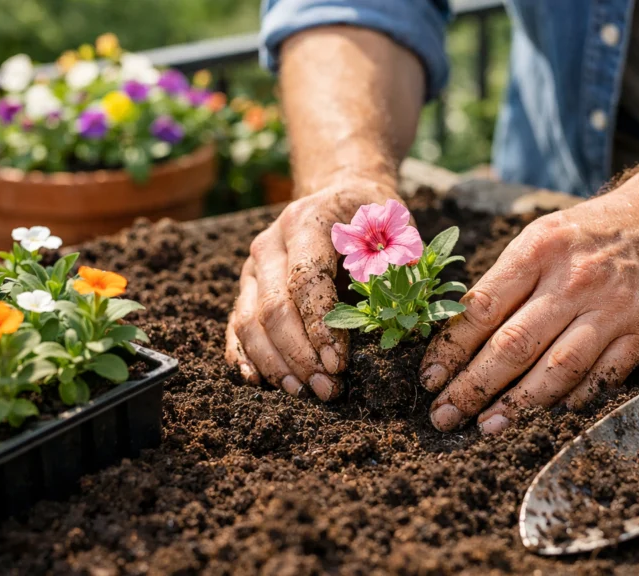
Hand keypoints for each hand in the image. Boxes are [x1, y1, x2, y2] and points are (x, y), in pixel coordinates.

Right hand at [224, 177, 399, 399]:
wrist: (340, 198)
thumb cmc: (374, 222)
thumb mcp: (396, 232)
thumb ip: (400, 269)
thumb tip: (403, 319)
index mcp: (307, 222)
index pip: (306, 281)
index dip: (320, 327)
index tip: (340, 364)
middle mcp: (270, 243)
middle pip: (274, 308)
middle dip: (300, 355)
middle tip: (328, 389)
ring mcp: (253, 267)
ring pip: (249, 321)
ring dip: (275, 363)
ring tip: (303, 391)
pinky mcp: (246, 287)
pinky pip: (235, 325)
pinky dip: (243, 356)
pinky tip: (259, 381)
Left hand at [420, 188, 638, 432]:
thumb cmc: (585, 235)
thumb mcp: (538, 238)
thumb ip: (503, 283)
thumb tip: (456, 339)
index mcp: (539, 250)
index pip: (483, 308)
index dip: (451, 349)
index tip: (430, 378)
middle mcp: (574, 280)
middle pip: (514, 344)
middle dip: (473, 386)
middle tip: (444, 415)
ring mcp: (611, 310)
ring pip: (558, 369)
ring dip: (518, 404)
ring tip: (487, 426)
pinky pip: (601, 378)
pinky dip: (571, 401)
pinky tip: (543, 417)